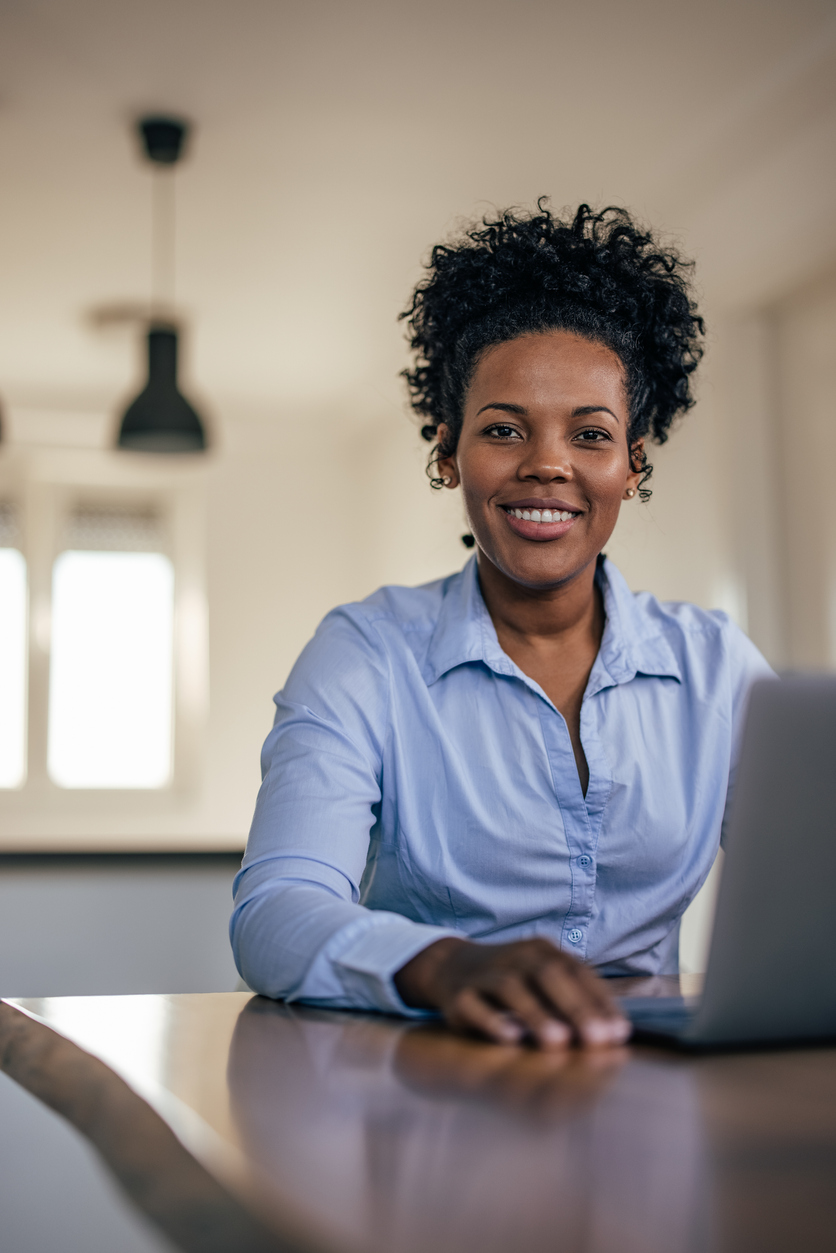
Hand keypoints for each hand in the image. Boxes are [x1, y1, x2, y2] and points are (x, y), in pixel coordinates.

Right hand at [394, 937, 630, 1048]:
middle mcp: (515, 957)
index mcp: (542, 951)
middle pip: (548, 975)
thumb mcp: (541, 979)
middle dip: (576, 1007)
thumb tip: (614, 1033)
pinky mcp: (459, 996)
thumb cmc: (511, 980)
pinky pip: (474, 1006)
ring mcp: (485, 974)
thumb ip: (572, 1000)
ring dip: (537, 1014)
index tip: (619, 1032)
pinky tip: (512, 1038)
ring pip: (511, 988)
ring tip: (558, 1042)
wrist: (451, 967)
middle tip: (597, 1039)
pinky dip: (493, 1021)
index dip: (599, 1001)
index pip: (576, 971)